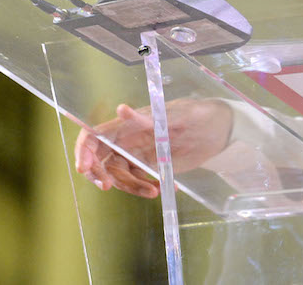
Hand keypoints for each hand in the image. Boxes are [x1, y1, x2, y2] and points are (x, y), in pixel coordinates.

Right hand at [74, 98, 233, 198]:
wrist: (219, 130)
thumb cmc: (197, 115)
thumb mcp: (175, 117)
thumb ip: (147, 118)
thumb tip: (121, 110)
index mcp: (128, 124)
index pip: (94, 136)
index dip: (83, 151)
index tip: (84, 169)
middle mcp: (128, 140)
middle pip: (100, 160)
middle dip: (100, 175)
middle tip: (109, 186)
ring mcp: (138, 155)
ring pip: (118, 176)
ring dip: (130, 186)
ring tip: (154, 191)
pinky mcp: (149, 167)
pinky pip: (137, 181)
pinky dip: (145, 188)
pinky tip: (164, 188)